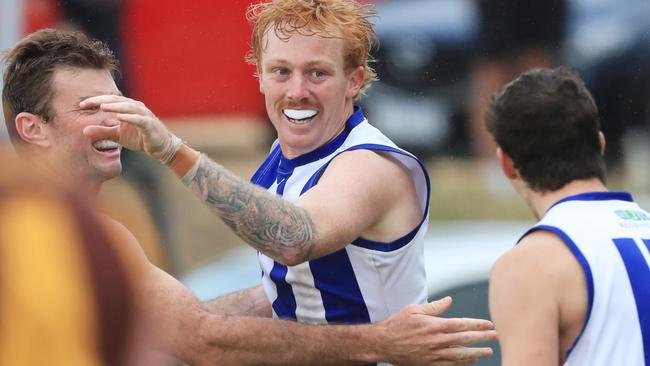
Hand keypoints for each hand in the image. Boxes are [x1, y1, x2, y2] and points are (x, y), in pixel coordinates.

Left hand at [80, 95, 176, 161]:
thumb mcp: (118, 135)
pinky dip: (130, 118)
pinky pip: (139, 120)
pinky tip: (120, 118)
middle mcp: (136, 107)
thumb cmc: (140, 138)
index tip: (81, 105)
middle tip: (87, 103)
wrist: (161, 147)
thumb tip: (84, 131)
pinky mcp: (150, 125)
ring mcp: (144, 115)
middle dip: (101, 101)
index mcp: (128, 107)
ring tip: (102, 107)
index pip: (110, 100)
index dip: (96, 101)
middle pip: (117, 100)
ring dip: (115, 107)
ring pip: (128, 107)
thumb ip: (103, 132)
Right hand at [380, 296, 495, 365]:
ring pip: (461, 355)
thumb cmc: (398, 325)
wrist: (384, 343)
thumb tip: (449, 300)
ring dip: (476, 353)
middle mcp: (437, 341)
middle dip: (483, 338)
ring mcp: (434, 355)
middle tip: (495, 337)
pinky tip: (470, 361)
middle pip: (465, 340)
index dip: (478, 325)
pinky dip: (462, 363)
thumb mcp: (414, 310)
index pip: (462, 325)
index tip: (489, 324)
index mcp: (434, 326)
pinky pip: (450, 365)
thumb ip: (434, 307)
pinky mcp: (430, 364)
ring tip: (487, 352)